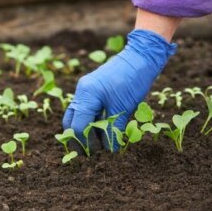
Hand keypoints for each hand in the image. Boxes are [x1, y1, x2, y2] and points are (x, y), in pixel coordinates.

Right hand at [63, 29, 176, 152]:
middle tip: (90, 152)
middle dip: (78, 138)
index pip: (78, 126)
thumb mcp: (124, 108)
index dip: (86, 142)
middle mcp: (82, 92)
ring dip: (85, 131)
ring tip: (98, 144)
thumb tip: (109, 150)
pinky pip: (86, 110)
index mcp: (87, 95)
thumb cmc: (133, 80)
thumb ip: (113, 130)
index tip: (96, 153)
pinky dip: (92, 122)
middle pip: (70, 121)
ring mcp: (86, 90)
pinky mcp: (93, 91)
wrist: (141, 57)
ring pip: (77, 116)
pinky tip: (101, 132)